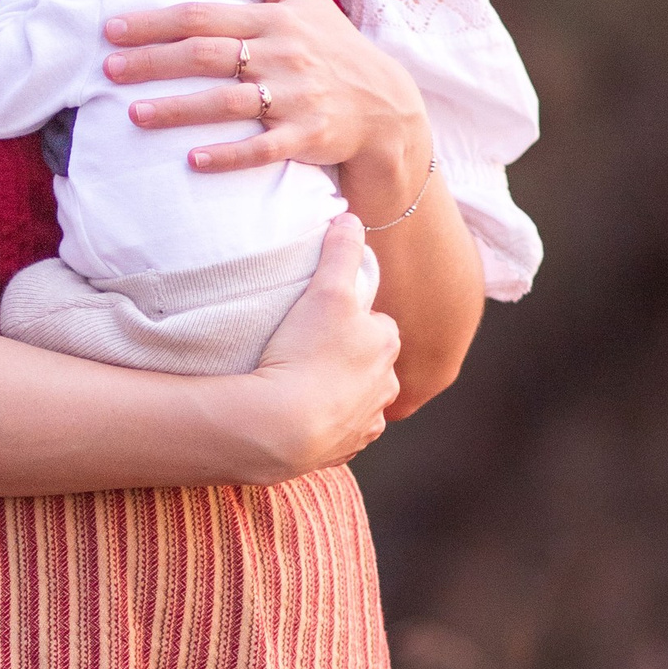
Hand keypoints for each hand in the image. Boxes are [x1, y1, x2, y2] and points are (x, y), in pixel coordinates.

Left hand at [103, 0, 426, 184]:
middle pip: (206, 55)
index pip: (204, 15)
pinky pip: (262, 148)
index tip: (113, 29)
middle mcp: (282, 54)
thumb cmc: (331, 48)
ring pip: (226, 102)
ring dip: (178, 109)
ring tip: (134, 114)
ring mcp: (295, 97)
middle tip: (108, 70)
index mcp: (275, 19)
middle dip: (153, 61)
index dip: (155, 21)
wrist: (384, 104)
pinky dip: (227, 155)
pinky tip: (191, 160)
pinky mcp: (306, 136)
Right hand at [241, 218, 401, 474]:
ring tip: (303, 385)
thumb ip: (341, 251)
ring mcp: (365, 423)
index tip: (325, 320)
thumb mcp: (326, 290)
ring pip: (358, 400)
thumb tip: (351, 217)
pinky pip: (339, 433)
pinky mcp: (343, 450)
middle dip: (350, 358)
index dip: (352, 319)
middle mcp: (387, 387)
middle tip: (310, 351)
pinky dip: (325, 425)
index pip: (377, 324)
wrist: (280, 425)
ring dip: (339, 393)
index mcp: (387, 345)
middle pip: (371, 364)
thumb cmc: (306, 352)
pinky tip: (300, 415)